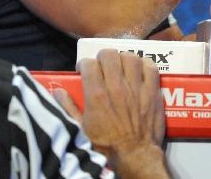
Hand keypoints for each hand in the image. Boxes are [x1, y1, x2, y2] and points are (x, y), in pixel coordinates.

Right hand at [74, 50, 169, 177]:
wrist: (134, 155)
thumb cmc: (106, 145)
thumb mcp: (81, 129)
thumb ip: (68, 108)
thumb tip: (58, 92)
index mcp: (97, 95)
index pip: (90, 64)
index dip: (85, 64)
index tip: (84, 69)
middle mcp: (117, 86)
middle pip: (109, 55)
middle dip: (102, 57)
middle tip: (102, 65)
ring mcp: (137, 87)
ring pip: (130, 57)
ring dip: (123, 58)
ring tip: (120, 65)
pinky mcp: (153, 91)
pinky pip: (151, 67)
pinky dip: (144, 64)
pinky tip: (140, 68)